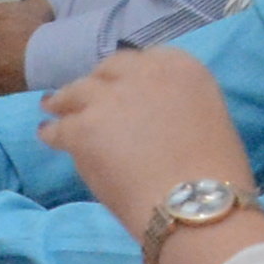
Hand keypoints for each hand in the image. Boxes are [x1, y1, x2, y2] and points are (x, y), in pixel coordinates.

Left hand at [37, 45, 254, 238]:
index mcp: (182, 68)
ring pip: (76, 92)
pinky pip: (59, 128)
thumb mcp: (206, 119)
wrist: (197, 205)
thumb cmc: (215, 175)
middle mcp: (143, 73)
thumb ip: (174, 105)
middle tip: (88, 98)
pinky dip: (53, 134)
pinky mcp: (83, 127)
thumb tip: (148, 116)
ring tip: (53, 107)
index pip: (145, 59)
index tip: (120, 85)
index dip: (127, 75)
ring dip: (65, 101)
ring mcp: (109, 98)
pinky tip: (48, 136)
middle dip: (97, 84)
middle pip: (107, 70)